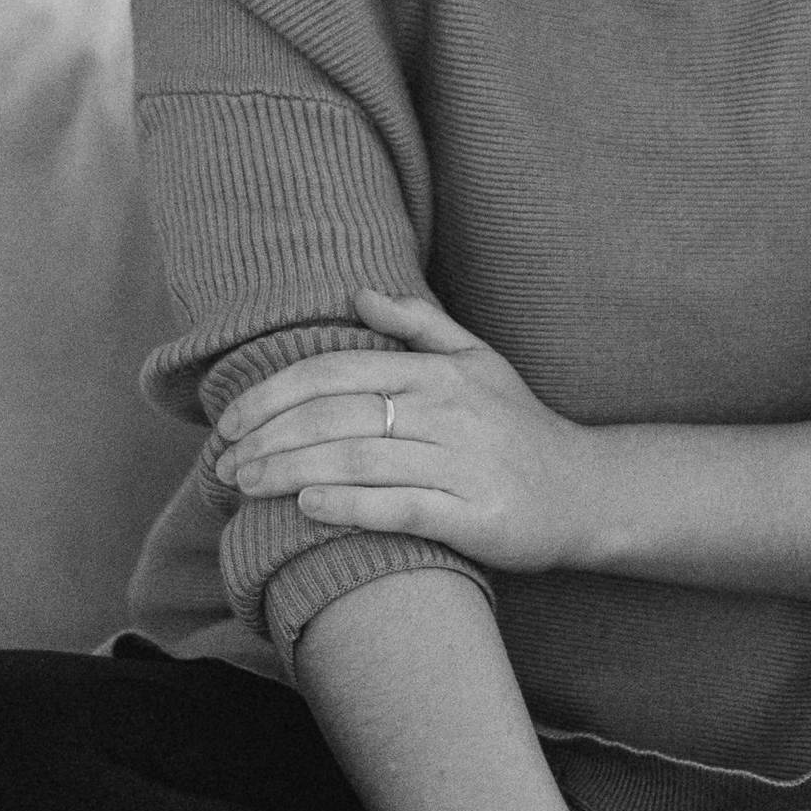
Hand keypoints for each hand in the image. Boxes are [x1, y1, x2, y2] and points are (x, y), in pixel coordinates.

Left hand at [210, 286, 601, 573]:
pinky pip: (400, 507)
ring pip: (358, 460)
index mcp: (438, 372)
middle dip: (268, 437)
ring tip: (245, 486)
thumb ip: (420, 327)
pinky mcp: (474, 516)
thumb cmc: (519, 427)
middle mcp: (447, 411)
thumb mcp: (479, 361)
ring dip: (289, 472)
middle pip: (337, 416)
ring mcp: (462, 463)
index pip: (337, 370)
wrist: (587, 491)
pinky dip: (348, 505)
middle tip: (223, 464)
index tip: (229, 420)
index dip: (275, 393)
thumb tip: (360, 293)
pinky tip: (306, 507)